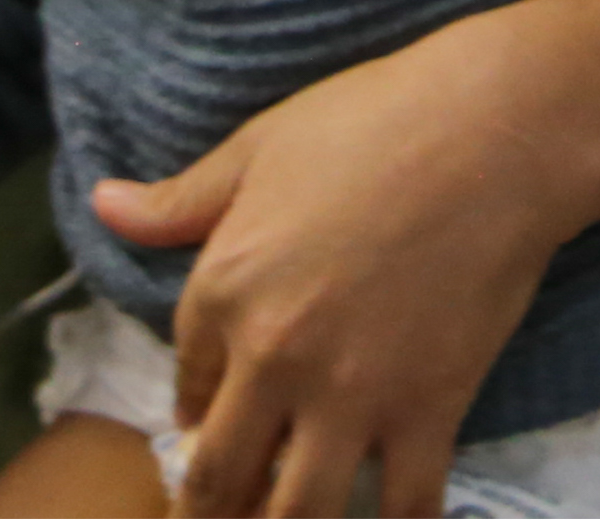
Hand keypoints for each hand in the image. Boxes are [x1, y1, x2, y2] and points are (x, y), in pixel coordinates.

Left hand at [87, 30, 576, 516]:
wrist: (496, 131)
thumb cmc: (376, 120)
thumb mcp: (261, 148)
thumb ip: (181, 199)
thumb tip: (104, 206)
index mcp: (222, 293)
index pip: (186, 389)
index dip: (195, 419)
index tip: (212, 432)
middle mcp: (273, 361)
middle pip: (221, 477)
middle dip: (213, 512)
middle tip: (222, 516)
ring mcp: (352, 396)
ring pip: (298, 512)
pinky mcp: (428, 411)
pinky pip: (405, 504)